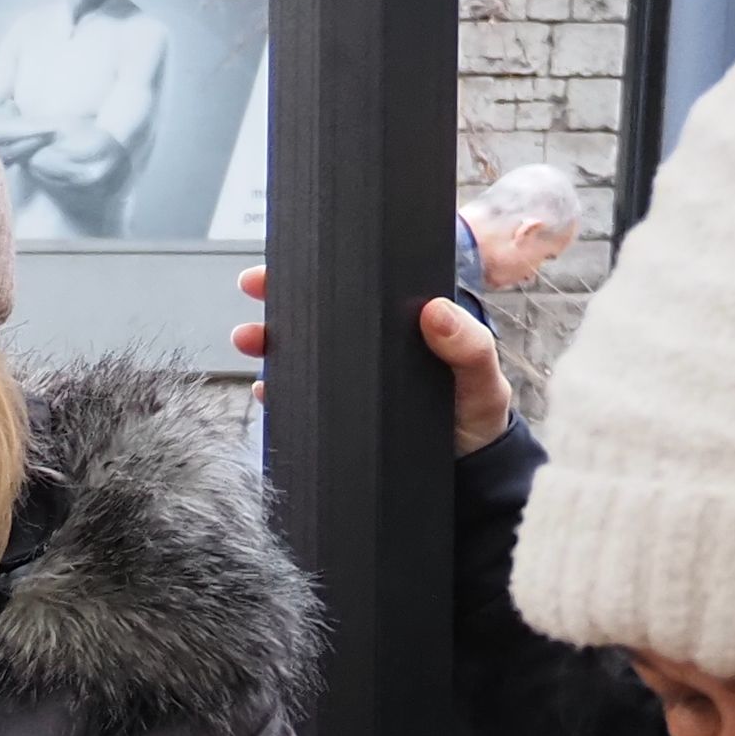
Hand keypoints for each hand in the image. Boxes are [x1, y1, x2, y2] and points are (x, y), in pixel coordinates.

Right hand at [232, 261, 513, 456]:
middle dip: (282, 297)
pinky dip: (277, 391)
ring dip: (270, 342)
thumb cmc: (476, 418)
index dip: (328, 271)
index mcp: (405, 327)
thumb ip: (469, 348)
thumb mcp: (483, 380)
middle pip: (322, 314)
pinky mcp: (336, 414)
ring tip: (251, 339)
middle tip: (256, 286)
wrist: (465, 477)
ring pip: (302, 352)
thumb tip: (435, 310)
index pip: (363, 289)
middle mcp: (371, 349)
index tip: (297, 258)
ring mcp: (351, 382)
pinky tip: (266, 388)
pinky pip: (299, 397)